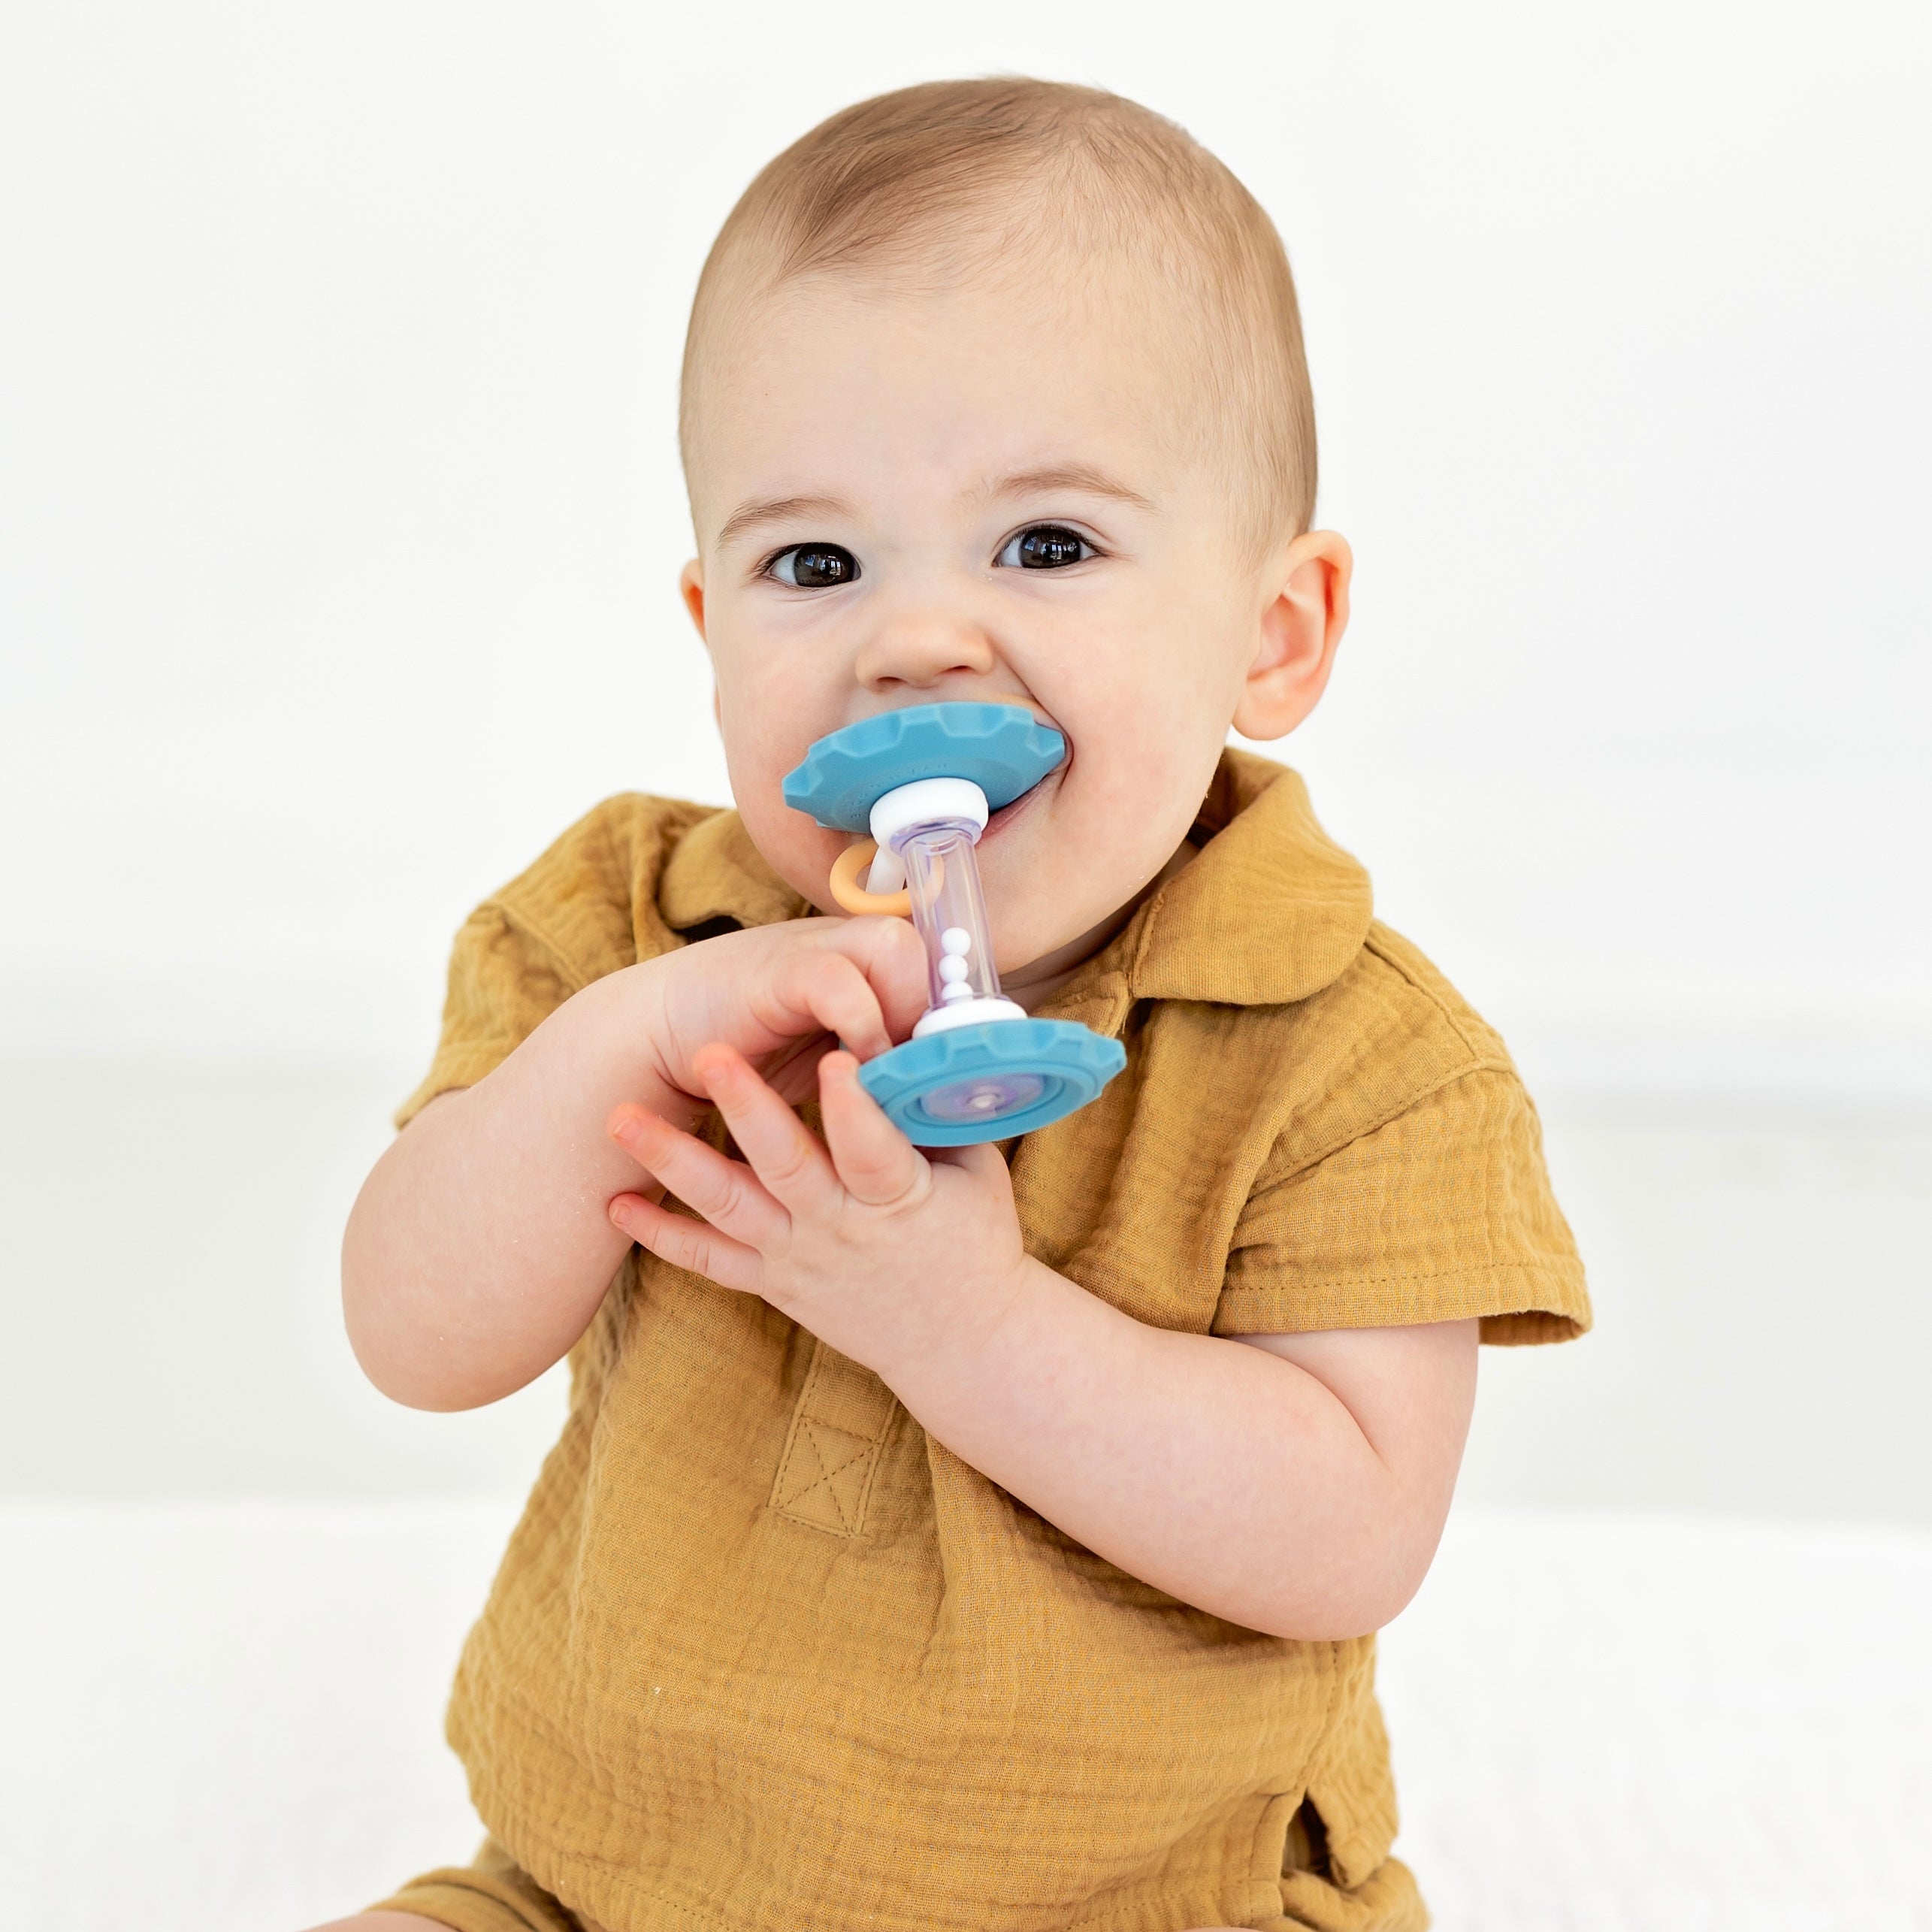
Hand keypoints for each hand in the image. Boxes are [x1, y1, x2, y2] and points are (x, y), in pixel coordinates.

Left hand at [606, 1043, 1028, 1378]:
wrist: (958, 1344)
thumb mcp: (975, 1175)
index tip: (837, 1056)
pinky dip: (661, 1234)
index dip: (855, 1105)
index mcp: (898, 1198)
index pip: (874, 1149)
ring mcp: (797, 1256)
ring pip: (729, 1206)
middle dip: (747, 1107)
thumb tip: (915, 1036)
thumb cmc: (974, 1242)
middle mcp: (839, 1227)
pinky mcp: (772, 1281)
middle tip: (708, 1056)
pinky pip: (709, 1259)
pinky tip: (615, 1201)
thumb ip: (937, 1112)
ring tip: (622, 1117)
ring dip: (673, 1159)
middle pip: (785, 1166)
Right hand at [636, 916, 928, 1124]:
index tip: (956, 1062)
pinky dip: (859, 1022)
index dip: (953, 1005)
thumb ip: (883, 1062)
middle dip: (935, 1004)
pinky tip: (850, 1066)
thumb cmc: (752, 1059)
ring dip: (904, 1008)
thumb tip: (947, 1098)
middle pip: (923, 940)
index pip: (935, 958)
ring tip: (890, 1066)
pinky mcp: (776, 972)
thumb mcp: (832, 1057)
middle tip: (921, 1062)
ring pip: (894, 945)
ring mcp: (809, 950)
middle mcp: (841, 944)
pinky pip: (838, 980)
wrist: (659, 1042)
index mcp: (862, 961)